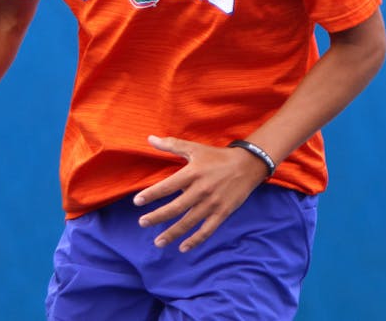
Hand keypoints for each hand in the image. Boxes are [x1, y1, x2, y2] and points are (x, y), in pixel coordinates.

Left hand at [133, 136, 269, 251]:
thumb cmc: (218, 157)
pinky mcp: (222, 213)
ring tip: (158, 242)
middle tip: (143, 223)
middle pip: (175, 208)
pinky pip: (207, 230)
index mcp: (193, 173)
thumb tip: (150, 138)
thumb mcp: (195, 148)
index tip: (137, 201)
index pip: (168, 186)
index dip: (151, 194)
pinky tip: (182, 248)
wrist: (248, 165)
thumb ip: (172, 145)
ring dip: (172, 233)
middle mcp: (201, 190)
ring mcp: (212, 203)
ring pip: (189, 222)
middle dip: (157, 217)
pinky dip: (195, 240)